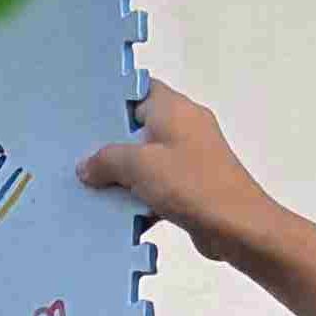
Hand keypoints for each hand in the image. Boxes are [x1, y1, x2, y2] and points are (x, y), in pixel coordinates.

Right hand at [77, 75, 276, 272]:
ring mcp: (190, 156)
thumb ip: (106, 160)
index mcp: (175, 110)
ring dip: (122, 174)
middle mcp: (184, 127)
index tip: (83, 114)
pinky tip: (115, 210)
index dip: (112, 98)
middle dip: (109, 142)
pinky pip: (157, 183)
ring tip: (89, 184)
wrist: (238, 227)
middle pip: (139, 127)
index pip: (141, 89)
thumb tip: (87, 166)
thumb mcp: (139, 166)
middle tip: (77, 153)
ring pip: (146, 158)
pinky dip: (138, 195)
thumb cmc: (191, 184)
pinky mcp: (192, 184)